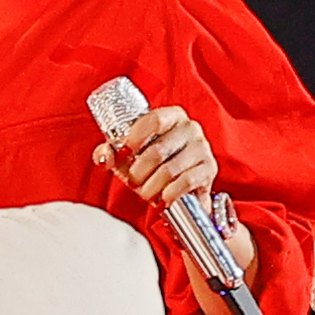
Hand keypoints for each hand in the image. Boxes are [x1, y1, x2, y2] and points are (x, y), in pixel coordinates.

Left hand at [90, 104, 220, 210]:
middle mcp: (190, 128)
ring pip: (170, 169)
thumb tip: (105, 155)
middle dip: (139, 172)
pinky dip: (170, 193)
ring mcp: (202, 148)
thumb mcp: (128, 156)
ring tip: (145, 193)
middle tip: (132, 181)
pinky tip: (163, 198)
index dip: (135, 138)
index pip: (154, 120)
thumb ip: (110, 153)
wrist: (177, 185)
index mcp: (172, 116)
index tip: (123, 154)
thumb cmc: (150, 164)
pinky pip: (186, 182)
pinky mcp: (209, 169)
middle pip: (158, 150)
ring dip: (152, 186)